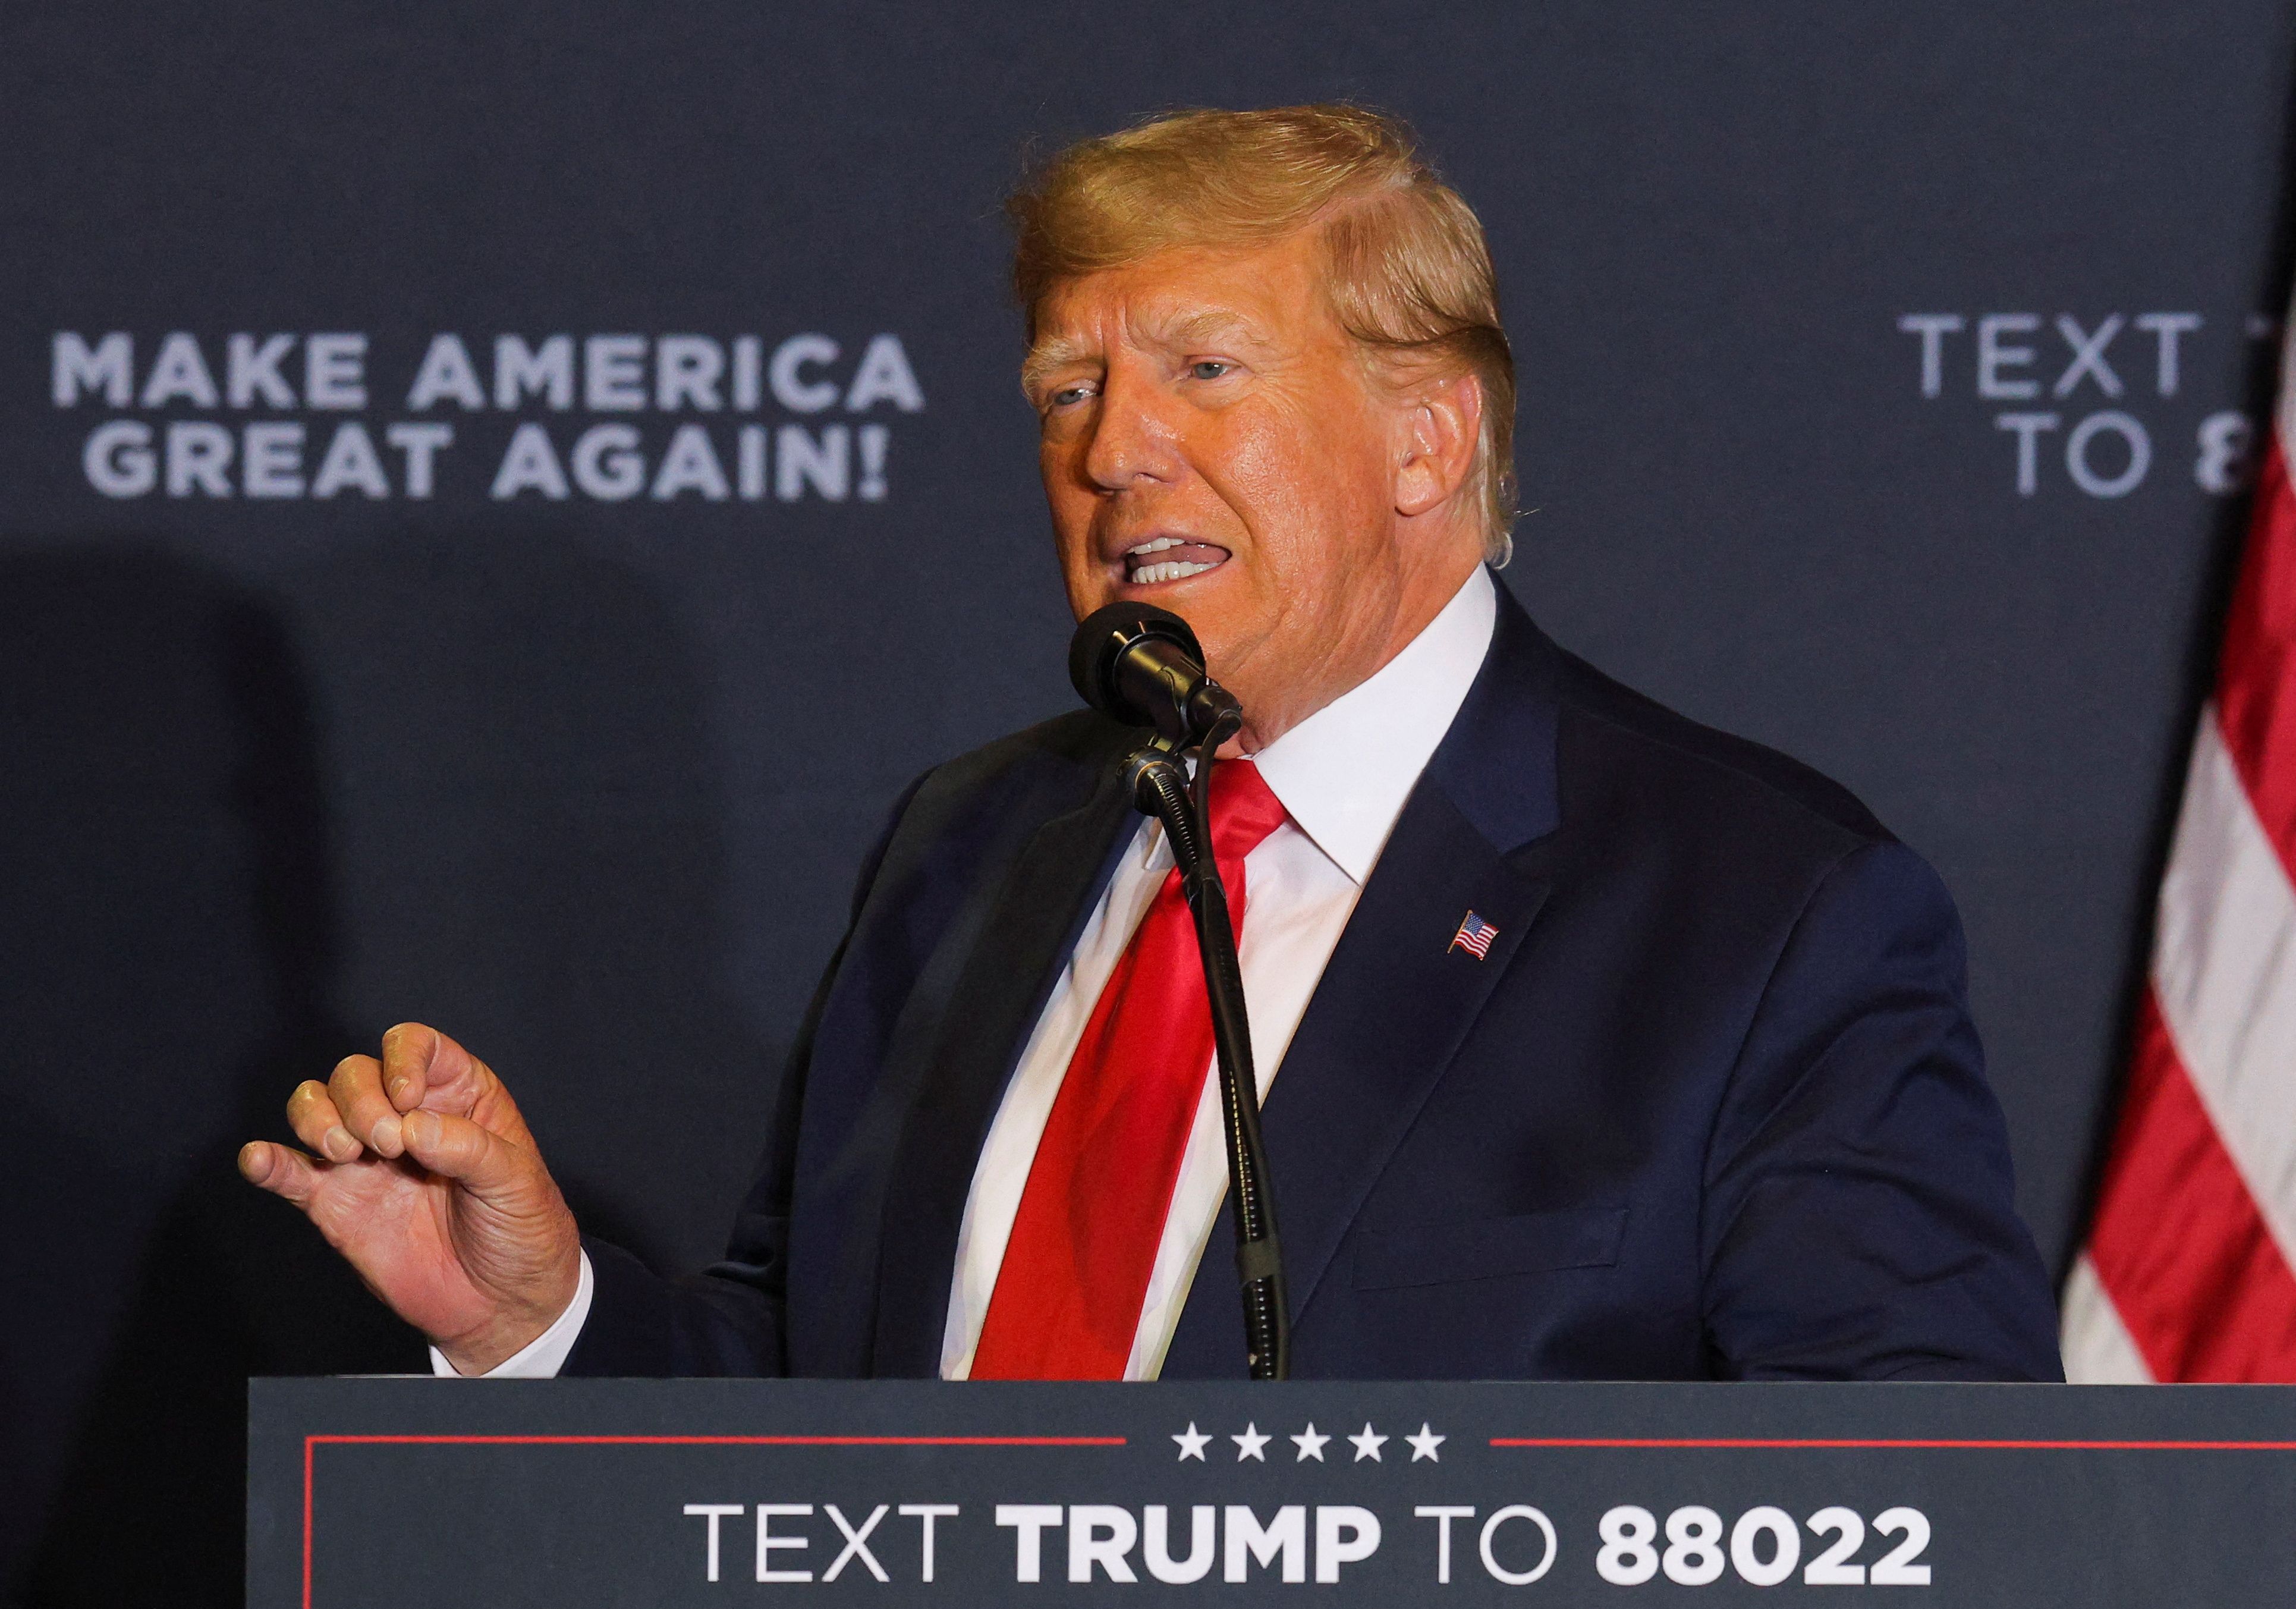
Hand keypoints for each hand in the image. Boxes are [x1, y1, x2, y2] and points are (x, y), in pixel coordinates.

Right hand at [238, 1022, 581, 1374]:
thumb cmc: (523, 1229)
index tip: (407, 1098)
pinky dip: (267, 1162)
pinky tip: (259, 1159)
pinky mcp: (335, 1203)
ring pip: (315, 1108)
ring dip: (315, 1118)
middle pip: (355, 1073)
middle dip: (359, 1099)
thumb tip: (412, 1125)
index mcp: (457, 1097)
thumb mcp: (517, 1181)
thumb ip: (469, 1147)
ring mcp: (365, 1159)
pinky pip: (290, 1173)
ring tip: (344, 1153)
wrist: (502, 1303)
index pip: (414, 1046)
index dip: (401, 1060)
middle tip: (386, 1145)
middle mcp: (404, 1117)